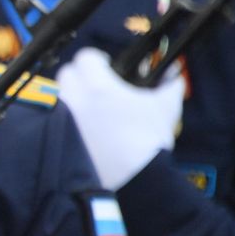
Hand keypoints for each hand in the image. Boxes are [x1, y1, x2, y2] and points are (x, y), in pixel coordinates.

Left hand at [56, 47, 182, 189]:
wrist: (135, 177)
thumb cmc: (149, 140)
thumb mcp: (165, 107)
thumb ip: (170, 84)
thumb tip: (175, 71)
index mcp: (98, 87)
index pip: (85, 57)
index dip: (96, 58)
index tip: (107, 65)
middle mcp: (76, 99)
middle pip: (67, 74)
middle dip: (80, 74)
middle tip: (98, 84)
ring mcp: (65, 119)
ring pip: (62, 96)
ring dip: (74, 95)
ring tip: (94, 106)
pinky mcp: (61, 138)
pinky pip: (59, 119)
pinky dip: (70, 117)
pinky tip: (88, 126)